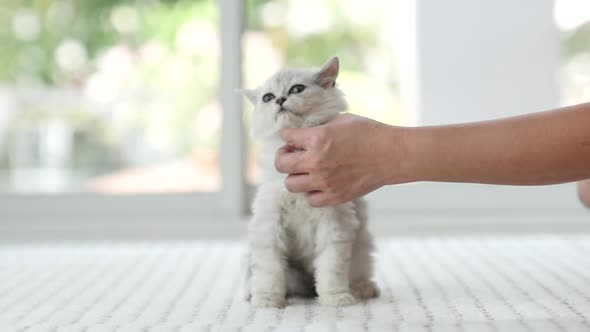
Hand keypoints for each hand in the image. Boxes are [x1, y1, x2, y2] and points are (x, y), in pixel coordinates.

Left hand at [274, 114, 407, 206]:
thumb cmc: (371, 133)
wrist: (393, 155)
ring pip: (291, 185)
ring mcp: (325, 182)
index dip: (287, 135)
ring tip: (305, 171)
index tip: (290, 136)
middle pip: (282, 165)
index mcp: (318, 138)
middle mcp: (317, 162)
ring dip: (295, 176)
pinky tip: (319, 183)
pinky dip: (311, 192)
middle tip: (291, 154)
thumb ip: (320, 127)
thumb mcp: (342, 120)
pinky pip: (311, 199)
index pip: (287, 137)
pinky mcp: (336, 196)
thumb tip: (306, 132)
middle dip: (283, 157)